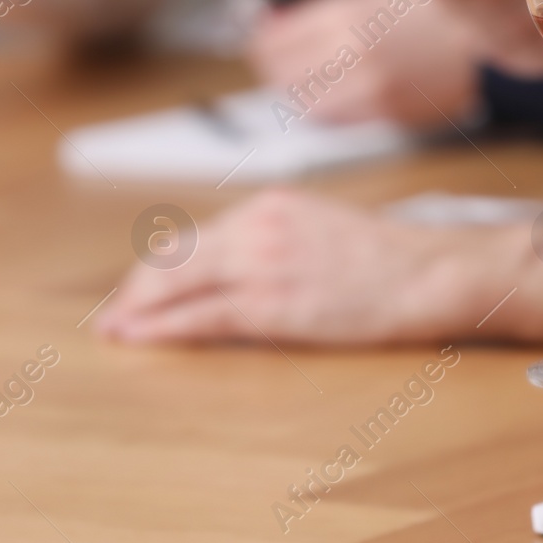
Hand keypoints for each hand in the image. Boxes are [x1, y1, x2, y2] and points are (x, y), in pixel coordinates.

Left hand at [96, 190, 507, 343]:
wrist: (428, 271)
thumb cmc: (390, 258)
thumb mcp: (323, 228)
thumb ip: (277, 239)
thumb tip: (240, 265)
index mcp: (270, 205)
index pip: (196, 235)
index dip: (159, 264)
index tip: (141, 285)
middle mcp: (257, 227)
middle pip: (174, 257)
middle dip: (136, 288)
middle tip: (113, 314)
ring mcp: (263, 265)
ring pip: (177, 285)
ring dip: (138, 309)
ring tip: (114, 331)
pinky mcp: (273, 305)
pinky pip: (201, 317)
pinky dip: (163, 328)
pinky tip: (142, 338)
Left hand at [249, 0, 480, 128]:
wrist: (474, 35)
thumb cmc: (421, 10)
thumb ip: (315, 14)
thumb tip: (268, 24)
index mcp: (342, 14)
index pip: (272, 43)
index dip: (262, 46)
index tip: (264, 45)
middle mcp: (350, 52)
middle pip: (281, 75)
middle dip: (276, 69)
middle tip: (282, 64)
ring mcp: (367, 87)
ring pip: (304, 101)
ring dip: (301, 91)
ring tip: (315, 78)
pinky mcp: (384, 112)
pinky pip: (335, 118)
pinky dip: (327, 108)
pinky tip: (339, 92)